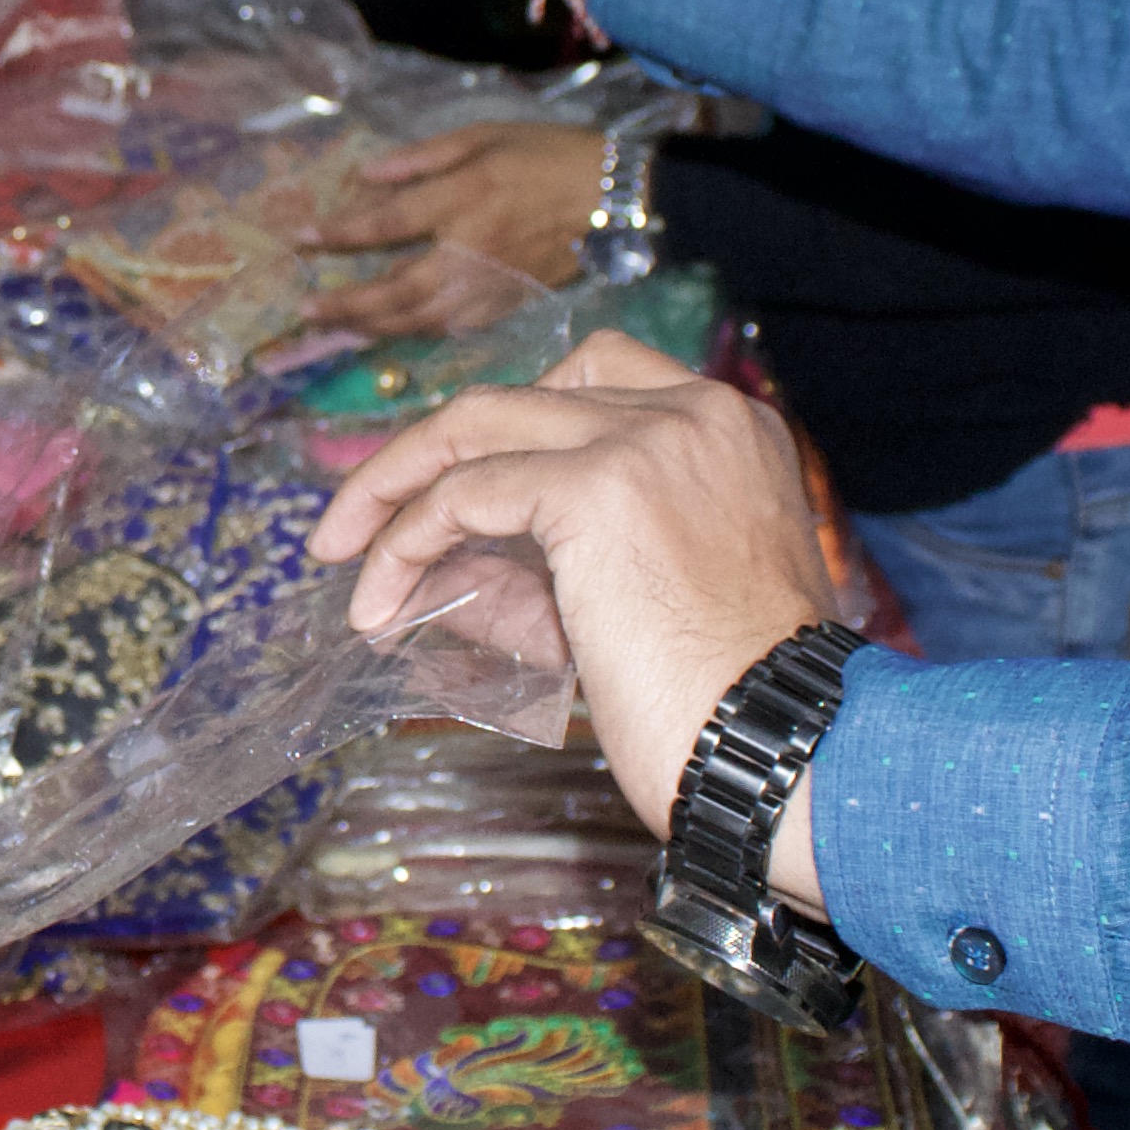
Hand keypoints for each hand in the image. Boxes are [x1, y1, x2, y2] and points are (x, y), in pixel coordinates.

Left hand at [306, 122, 601, 334]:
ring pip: (419, 319)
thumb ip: (423, 158)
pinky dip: (417, 333)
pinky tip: (394, 332)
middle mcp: (468, 251)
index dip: (338, 234)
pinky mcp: (508, 305)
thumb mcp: (483, 135)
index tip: (300, 238)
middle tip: (306, 311)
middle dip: (345, 303)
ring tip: (337, 328)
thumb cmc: (549, 155)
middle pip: (393, 290)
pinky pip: (451, 328)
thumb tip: (368, 174)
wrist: (617, 198)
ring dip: (373, 327)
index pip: (384, 226)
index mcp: (461, 200)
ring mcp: (489, 286)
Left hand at [308, 330, 841, 900]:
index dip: (504, 428)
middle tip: (360, 519)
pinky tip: (379, 601)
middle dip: (424, 454)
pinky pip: (463, 496)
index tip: (448, 483)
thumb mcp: (639, 607)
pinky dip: (404, 543)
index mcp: (730, 431)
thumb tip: (443, 572)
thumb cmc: (729, 705)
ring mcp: (645, 442)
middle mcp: (693, 414)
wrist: (787, 749)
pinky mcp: (596, 489)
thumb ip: (550, 571)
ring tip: (342, 556)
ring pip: (475, 430)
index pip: (591, 380)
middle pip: (519, 395)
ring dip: (391, 491)